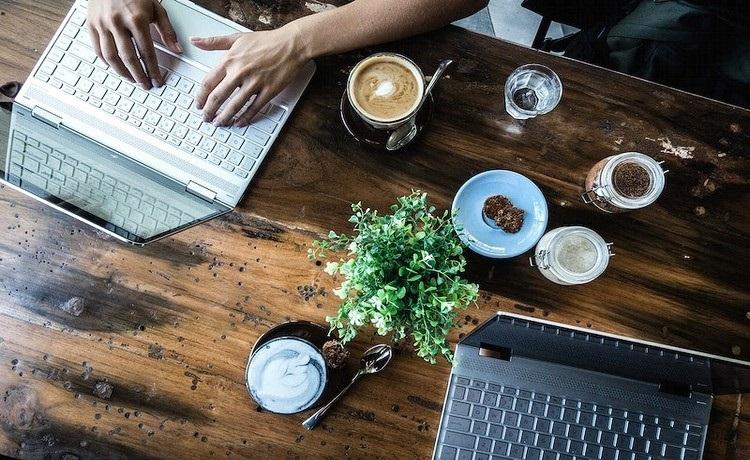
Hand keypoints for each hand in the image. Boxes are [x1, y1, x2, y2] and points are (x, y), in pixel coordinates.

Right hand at [87, 0, 182, 88]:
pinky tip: (115, 67)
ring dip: (122, 72)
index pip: (147, 52)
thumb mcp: (156, 8)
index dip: (152, 69)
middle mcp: (118, 22)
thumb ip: (167, 30)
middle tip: (145, 84)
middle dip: (138, 75)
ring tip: (131, 79)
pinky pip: (97, 48)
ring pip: (111, 56)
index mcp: (137, 19)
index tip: (157, 80)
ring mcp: (102, 24)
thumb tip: (177, 49)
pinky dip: (107, 61)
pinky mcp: (91, 24)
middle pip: (128, 58)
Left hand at [191, 25, 307, 126]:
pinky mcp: (269, 91)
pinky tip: (240, 122)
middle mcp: (240, 72)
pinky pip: (254, 108)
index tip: (198, 103)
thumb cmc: (267, 41)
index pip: (208, 82)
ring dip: (224, 117)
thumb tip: (195, 41)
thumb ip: (214, 42)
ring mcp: (255, 83)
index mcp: (230, 60)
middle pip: (218, 97)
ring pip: (234, 105)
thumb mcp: (237, 38)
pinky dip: (246, 117)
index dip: (200, 96)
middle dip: (209, 111)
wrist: (291, 44)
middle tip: (206, 117)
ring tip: (219, 123)